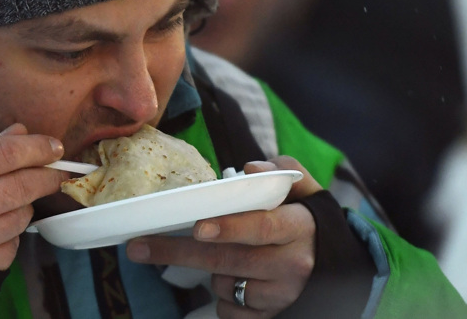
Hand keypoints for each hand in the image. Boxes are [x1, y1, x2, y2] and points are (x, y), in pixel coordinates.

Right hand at [0, 123, 67, 269]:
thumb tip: (22, 132)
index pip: (5, 153)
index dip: (36, 148)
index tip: (56, 147)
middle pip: (21, 184)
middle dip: (47, 176)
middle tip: (59, 173)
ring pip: (24, 213)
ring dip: (26, 206)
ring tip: (6, 205)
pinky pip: (17, 239)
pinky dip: (14, 231)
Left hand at [126, 156, 322, 317]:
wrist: (334, 269)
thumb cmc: (306, 222)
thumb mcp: (305, 192)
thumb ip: (282, 173)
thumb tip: (250, 169)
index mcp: (299, 226)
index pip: (262, 226)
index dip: (229, 227)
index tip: (198, 227)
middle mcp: (292, 264)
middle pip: (227, 260)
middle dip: (178, 252)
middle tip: (138, 247)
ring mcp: (281, 295)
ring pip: (224, 285)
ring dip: (211, 272)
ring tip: (226, 256)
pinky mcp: (270, 316)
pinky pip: (228, 311)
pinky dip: (221, 297)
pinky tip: (236, 281)